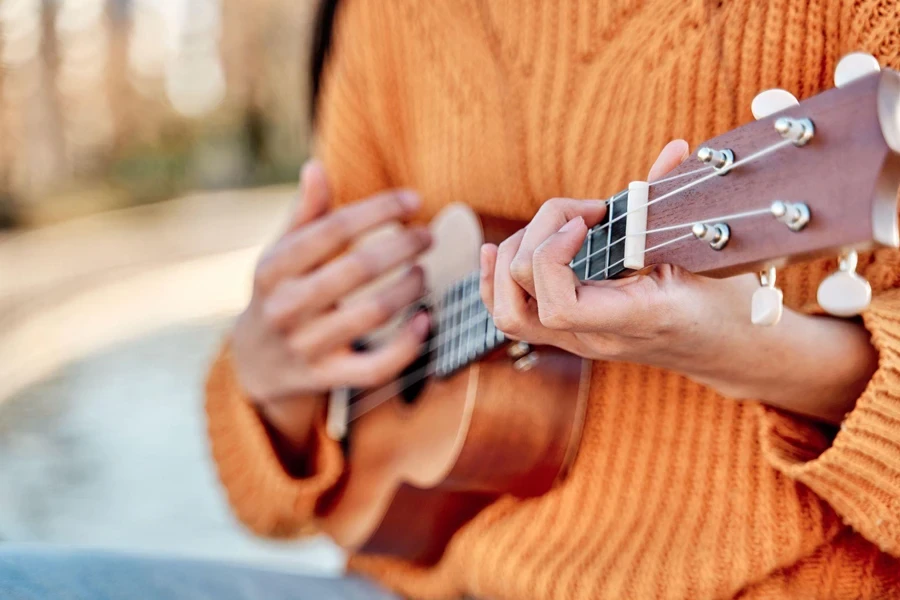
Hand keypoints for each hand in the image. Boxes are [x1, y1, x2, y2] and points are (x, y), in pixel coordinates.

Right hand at [233, 160, 431, 407]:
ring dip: (408, 290)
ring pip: (371, 315)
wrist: (254, 364)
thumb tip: (316, 167)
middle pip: (356, 270)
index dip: (378, 211)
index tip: (414, 201)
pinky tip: (425, 321)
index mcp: (273, 268)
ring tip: (423, 273)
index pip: (332, 230)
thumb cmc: (279, 293)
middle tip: (427, 237)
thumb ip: (303, 214)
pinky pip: (374, 367)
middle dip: (401, 247)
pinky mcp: (325, 378)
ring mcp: (305, 346)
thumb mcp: (280, 254)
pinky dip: (407, 346)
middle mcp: (285, 307)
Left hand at [481, 141, 877, 422]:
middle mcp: (594, 338)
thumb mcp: (706, 252)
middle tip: (582, 212)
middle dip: (536, 236)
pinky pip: (513, 316)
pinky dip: (496, 280)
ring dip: (511, 258)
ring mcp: (577, 341)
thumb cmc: (723, 302)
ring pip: (507, 313)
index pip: (560, 307)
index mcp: (632, 320)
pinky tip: (500, 249)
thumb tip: (676, 149)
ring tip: (550, 226)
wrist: (726, 349)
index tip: (585, 220)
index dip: (552, 256)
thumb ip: (675, 202)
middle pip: (523, 297)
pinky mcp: (568, 334)